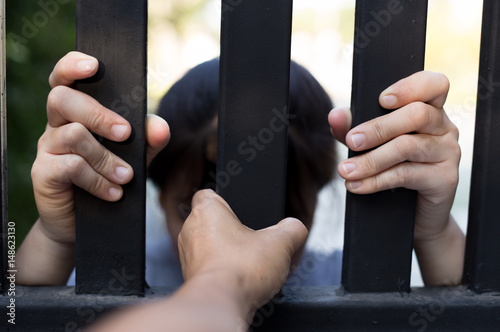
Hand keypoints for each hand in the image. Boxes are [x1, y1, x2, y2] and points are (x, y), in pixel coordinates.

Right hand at [32, 51, 169, 244]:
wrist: (83, 222)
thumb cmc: (108, 179)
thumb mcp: (134, 157)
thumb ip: (148, 140)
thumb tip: (160, 127)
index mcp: (76, 113)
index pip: (64, 78)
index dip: (72, 65)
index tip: (94, 65)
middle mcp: (56, 125)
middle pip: (64, 99)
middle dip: (99, 114)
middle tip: (125, 133)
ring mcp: (47, 148)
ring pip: (73, 135)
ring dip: (106, 157)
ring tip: (126, 176)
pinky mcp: (43, 173)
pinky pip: (70, 166)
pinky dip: (97, 180)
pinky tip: (113, 192)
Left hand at [87, 190, 307, 331]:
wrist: (218, 303)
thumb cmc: (241, 268)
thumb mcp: (279, 242)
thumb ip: (292, 230)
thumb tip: (298, 229)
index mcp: (208, 209)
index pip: (210, 194)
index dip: (225, 201)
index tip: (236, 212)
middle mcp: (190, 228)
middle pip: (206, 219)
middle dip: (225, 228)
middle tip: (245, 238)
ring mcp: (185, 252)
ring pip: (201, 243)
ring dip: (218, 250)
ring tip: (240, 260)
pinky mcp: (186, 274)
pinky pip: (201, 264)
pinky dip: (214, 268)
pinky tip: (231, 278)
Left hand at [329, 71, 463, 284]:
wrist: (414, 215)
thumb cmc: (393, 169)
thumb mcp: (370, 145)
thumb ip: (353, 127)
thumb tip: (335, 116)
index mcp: (430, 109)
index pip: (434, 84)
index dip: (410, 87)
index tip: (382, 99)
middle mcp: (444, 127)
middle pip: (416, 114)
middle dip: (377, 128)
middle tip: (350, 141)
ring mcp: (448, 152)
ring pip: (408, 146)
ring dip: (371, 159)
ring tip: (345, 170)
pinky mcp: (445, 179)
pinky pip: (407, 175)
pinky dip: (376, 180)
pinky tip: (357, 185)